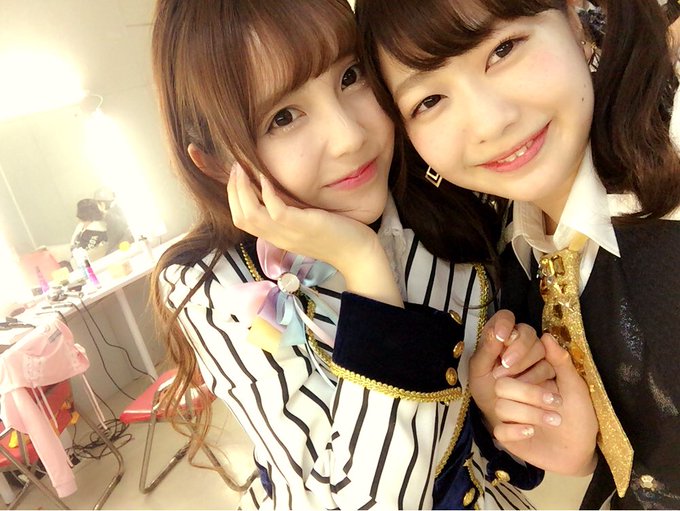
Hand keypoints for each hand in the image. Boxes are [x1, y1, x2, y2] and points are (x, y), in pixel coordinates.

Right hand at [228, 164, 402, 306]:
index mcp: (276, 236)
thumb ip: (289, 209)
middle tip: (235, 166)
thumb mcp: (305, 222)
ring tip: (243, 168)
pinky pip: (275, 209)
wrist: (357, 253)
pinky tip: (265, 177)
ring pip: (250, 215)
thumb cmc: (335, 235)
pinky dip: (266, 191)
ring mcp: (288, 233)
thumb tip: (276, 188)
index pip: (242, 219)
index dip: (234, 196)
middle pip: (240, 217)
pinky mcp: (302, 226)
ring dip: (242, 188)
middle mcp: (278, 237)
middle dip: (233, 189)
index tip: (236, 175)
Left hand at [469, 310, 551, 428]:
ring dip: (526, 364)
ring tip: (511, 382)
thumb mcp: (478, 373)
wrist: (501, 417)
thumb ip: (485, 350)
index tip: (501, 337)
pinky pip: (549, 368)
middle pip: (527, 332)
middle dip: (517, 348)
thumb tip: (497, 332)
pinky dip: (537, 378)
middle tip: (505, 365)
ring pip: (540, 349)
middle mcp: (518, 342)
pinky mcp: (548, 372)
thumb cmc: (486, 392)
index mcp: (499, 337)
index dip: (505, 323)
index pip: (506, 317)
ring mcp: (535, 357)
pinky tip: (525, 388)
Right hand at [493, 334, 597, 475]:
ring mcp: (509, 416)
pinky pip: (500, 430)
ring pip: (502, 407)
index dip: (521, 367)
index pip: (510, 364)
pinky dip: (516, 431)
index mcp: (527, 378)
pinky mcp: (508, 437)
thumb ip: (561, 362)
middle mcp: (515, 395)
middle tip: (555, 402)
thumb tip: (547, 335)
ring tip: (555, 420)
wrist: (582, 451)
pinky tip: (532, 432)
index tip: (544, 377)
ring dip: (530, 413)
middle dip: (529, 393)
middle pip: (502, 385)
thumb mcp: (575, 388)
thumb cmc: (580, 416)